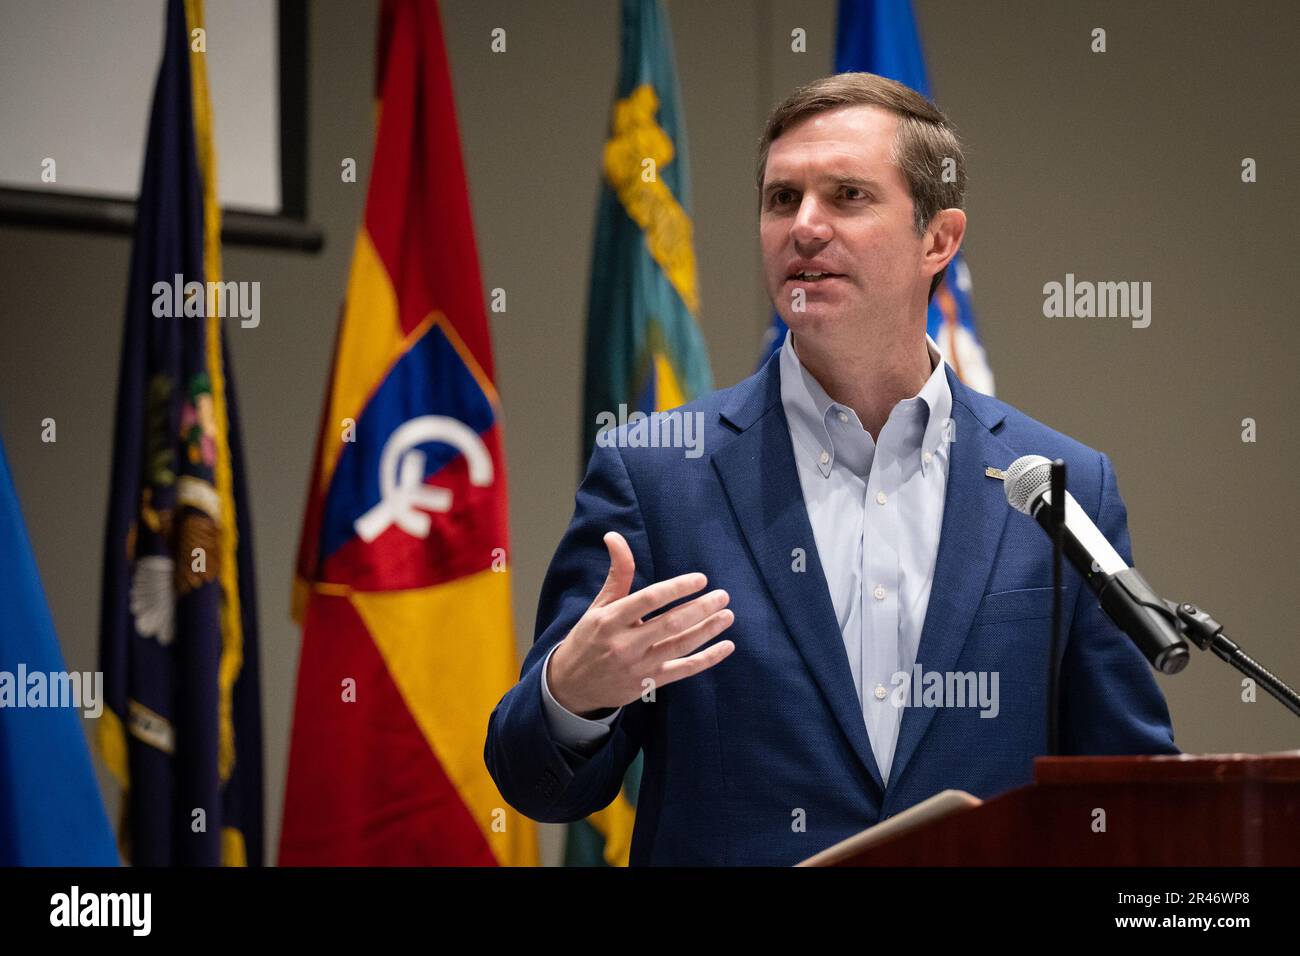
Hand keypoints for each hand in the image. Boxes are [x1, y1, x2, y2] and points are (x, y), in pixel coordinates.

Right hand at [547, 531, 735, 716]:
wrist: (572, 686)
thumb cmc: (589, 639)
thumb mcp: (599, 605)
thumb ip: (617, 574)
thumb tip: (614, 536)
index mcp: (610, 620)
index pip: (649, 599)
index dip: (677, 588)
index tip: (700, 579)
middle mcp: (624, 644)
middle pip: (670, 624)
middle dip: (700, 608)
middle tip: (723, 596)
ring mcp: (638, 666)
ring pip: (680, 646)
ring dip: (708, 630)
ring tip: (727, 615)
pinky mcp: (648, 682)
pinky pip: (683, 670)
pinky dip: (707, 659)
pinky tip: (726, 646)